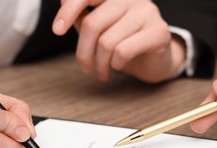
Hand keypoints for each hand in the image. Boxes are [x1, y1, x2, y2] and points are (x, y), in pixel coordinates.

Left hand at [52, 0, 185, 82]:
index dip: (68, 10)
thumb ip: (81, 14)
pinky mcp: (158, 31)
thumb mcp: (97, 28)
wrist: (153, 60)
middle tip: (85, 67)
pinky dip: (116, 64)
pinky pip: (123, 51)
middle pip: (92, 24)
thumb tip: (63, 0)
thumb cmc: (121, 42)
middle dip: (83, 52)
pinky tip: (118, 66)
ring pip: (107, 42)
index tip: (57, 30)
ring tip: (102, 72)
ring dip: (100, 64)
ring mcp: (147, 12)